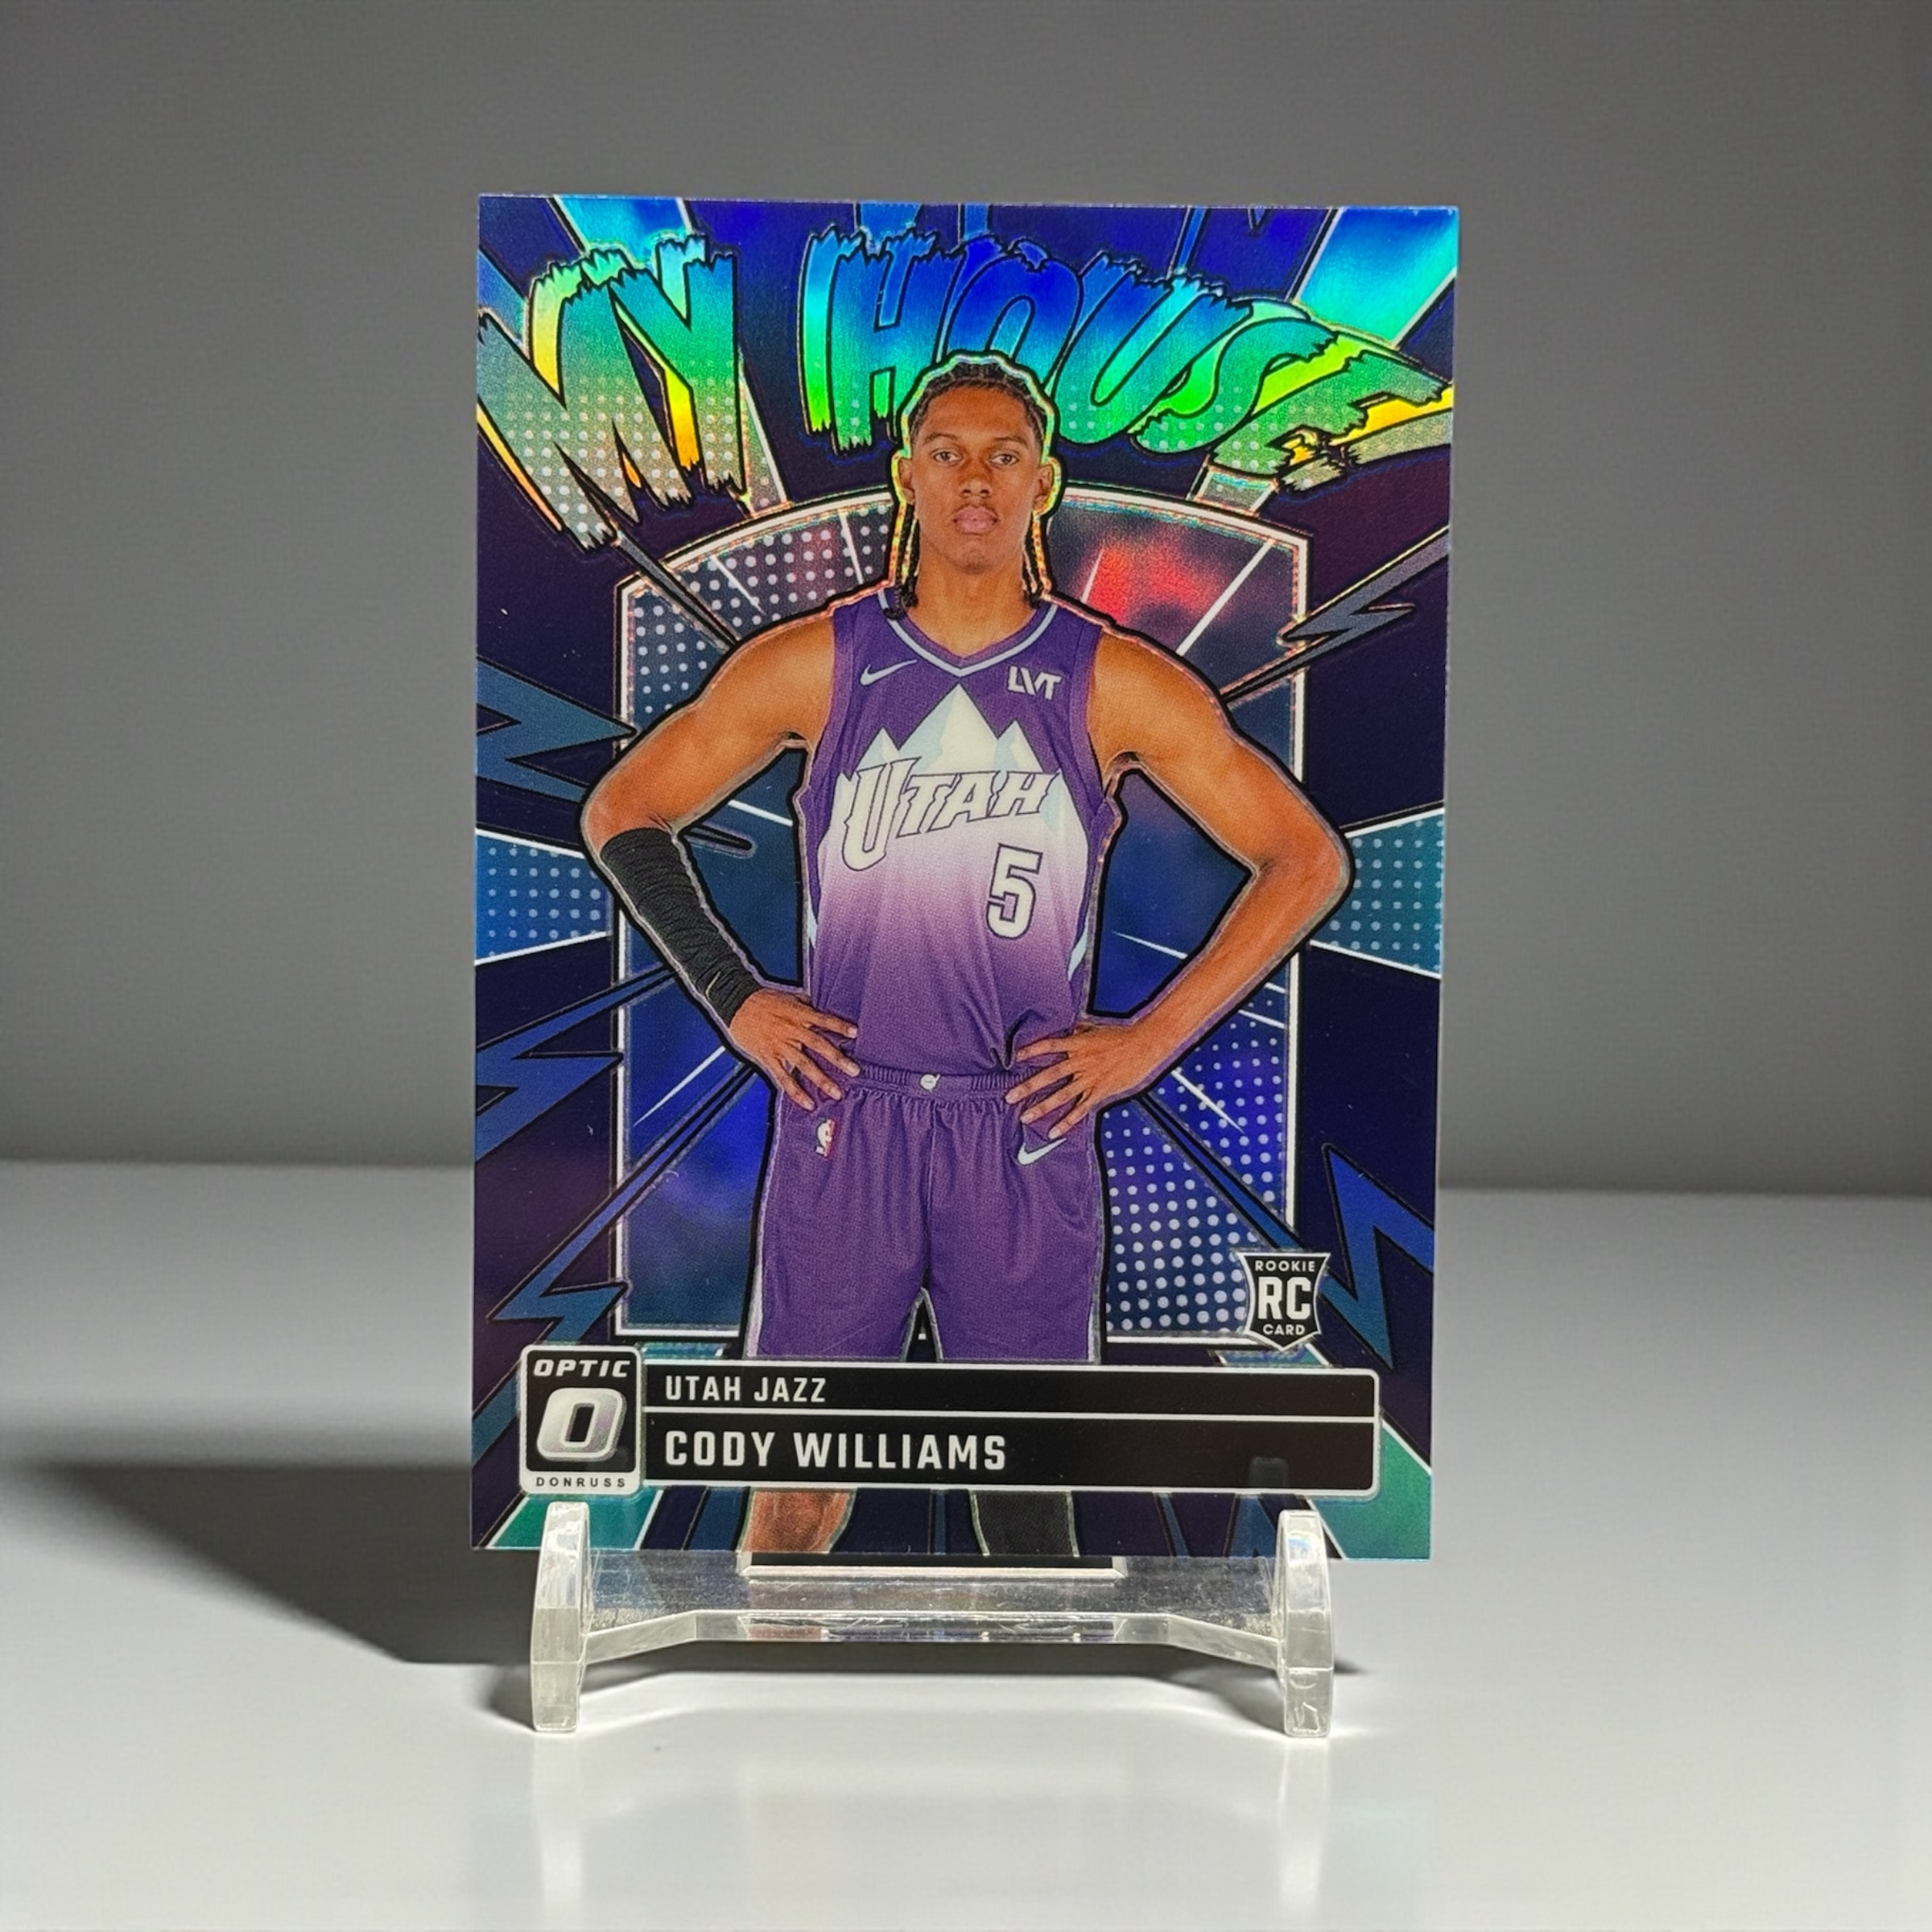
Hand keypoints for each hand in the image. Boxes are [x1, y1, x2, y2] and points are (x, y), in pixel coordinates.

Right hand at [728, 989, 859, 1109]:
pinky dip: (795, 1091)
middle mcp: (791, 1030)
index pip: (823, 1019)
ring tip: (836, 1092)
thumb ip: (805, 1004)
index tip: (855, 1033)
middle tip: (855, 1071)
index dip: (839, 1026)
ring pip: (803, 1064)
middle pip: (818, 1045)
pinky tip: (807, 1102)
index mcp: (798, 1014)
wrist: (735, 1004)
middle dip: (837, 1059)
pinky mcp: (768, 1057)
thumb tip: (818, 1007)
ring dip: (821, 1079)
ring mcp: (780, 1045)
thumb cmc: (761, 999)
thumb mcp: (787, 997)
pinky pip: (783, 1077)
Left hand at [1005, 1018, 1177, 1136]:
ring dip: (1042, 1107)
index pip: (1050, 1045)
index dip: (1032, 1050)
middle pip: (1050, 1075)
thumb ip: (1077, 1029)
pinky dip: (1067, 1121)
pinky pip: (1081, 1109)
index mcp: (1079, 1043)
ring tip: (1025, 1116)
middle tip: (1009, 1096)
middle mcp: (1082, 1062)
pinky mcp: (1100, 1091)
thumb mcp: (1095, 1028)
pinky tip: (1054, 1132)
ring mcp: (1090, 1078)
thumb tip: (1065, 1027)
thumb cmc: (1121, 1035)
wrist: (1144, 1045)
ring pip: (1062, 1095)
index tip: (1014, 1057)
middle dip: (1028, 1086)